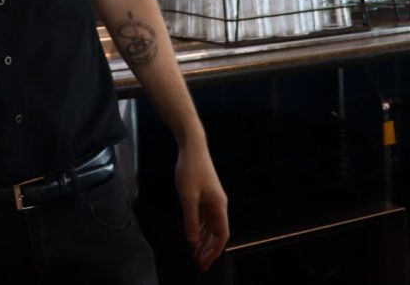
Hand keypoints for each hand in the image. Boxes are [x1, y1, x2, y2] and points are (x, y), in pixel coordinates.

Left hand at [175, 141, 229, 271]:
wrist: (193, 147)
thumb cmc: (191, 170)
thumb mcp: (188, 197)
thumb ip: (190, 220)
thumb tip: (192, 242)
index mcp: (219, 206)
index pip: (221, 235)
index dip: (214, 251)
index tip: (204, 262)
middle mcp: (219, 205)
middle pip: (217, 233)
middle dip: (209, 249)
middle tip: (199, 263)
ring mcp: (212, 200)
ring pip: (210, 226)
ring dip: (203, 240)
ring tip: (195, 254)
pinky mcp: (205, 195)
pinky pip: (204, 218)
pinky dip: (199, 229)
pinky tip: (193, 236)